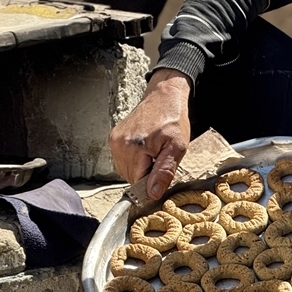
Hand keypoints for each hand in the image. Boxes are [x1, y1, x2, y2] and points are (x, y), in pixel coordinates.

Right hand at [108, 68, 191, 199]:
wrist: (164, 97)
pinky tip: (145, 148)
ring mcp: (114, 141)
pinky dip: (134, 159)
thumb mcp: (177, 147)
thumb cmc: (173, 119)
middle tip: (159, 157)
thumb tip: (153, 193)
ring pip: (126, 171)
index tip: (161, 171)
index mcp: (134, 148)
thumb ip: (164, 171)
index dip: (152, 182)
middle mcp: (119, 145)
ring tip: (152, 151)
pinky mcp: (113, 138)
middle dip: (147, 173)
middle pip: (131, 178)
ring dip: (140, 167)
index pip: (138, 183)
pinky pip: (122, 161)